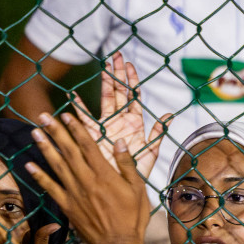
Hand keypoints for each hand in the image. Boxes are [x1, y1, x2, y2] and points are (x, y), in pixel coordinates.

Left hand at [27, 113, 151, 243]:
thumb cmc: (132, 217)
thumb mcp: (138, 189)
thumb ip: (127, 165)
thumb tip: (120, 143)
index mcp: (105, 174)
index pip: (88, 146)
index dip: (76, 129)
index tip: (66, 115)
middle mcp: (86, 180)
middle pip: (69, 151)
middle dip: (56, 131)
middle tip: (43, 116)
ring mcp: (74, 193)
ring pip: (57, 165)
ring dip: (45, 147)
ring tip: (34, 132)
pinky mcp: (67, 205)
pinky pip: (50, 188)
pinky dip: (39, 176)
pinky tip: (29, 165)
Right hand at [67, 52, 170, 181]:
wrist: (121, 188)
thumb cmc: (137, 173)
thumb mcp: (150, 152)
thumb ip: (158, 133)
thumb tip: (170, 115)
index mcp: (135, 123)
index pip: (134, 97)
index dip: (132, 81)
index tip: (130, 65)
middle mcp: (120, 121)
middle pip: (118, 92)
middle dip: (117, 74)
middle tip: (116, 55)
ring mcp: (106, 125)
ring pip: (104, 99)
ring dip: (104, 83)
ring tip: (103, 66)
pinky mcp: (93, 134)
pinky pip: (84, 119)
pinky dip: (78, 108)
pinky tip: (73, 96)